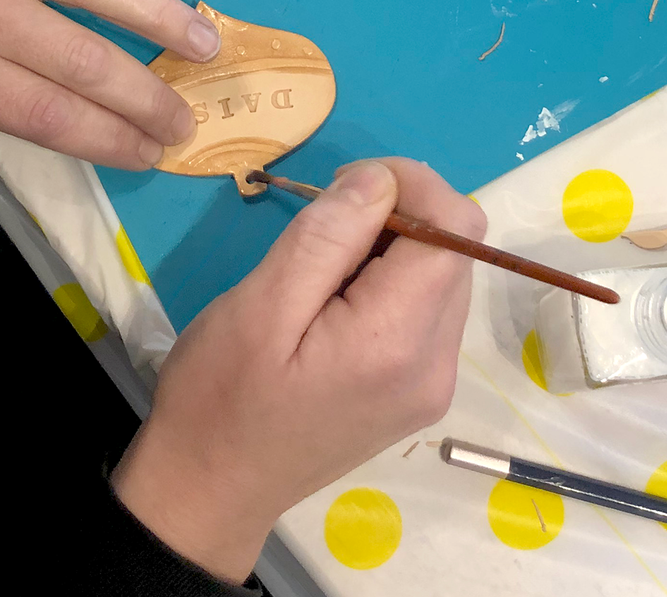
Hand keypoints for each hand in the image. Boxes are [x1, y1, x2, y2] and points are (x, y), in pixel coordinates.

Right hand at [112, 158, 481, 582]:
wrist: (208, 489)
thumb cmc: (222, 395)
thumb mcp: (262, 303)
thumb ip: (328, 235)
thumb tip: (380, 178)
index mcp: (400, 340)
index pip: (457, 226)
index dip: (411, 182)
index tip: (342, 186)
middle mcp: (437, 363)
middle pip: (456, 248)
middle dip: (399, 211)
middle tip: (323, 222)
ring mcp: (432, 382)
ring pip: (443, 273)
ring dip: (393, 245)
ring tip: (322, 264)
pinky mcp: (416, 390)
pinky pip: (425, 307)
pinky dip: (390, 280)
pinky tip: (335, 298)